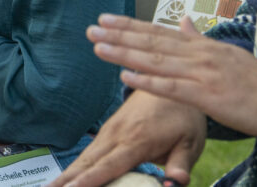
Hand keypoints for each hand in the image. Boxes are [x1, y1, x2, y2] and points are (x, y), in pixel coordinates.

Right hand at [49, 90, 205, 186]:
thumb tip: (175, 184)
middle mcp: (117, 135)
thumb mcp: (191, 141)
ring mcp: (110, 131)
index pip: (109, 165)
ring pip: (84, 157)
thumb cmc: (183, 116)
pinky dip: (75, 166)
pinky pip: (89, 152)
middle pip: (87, 162)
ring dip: (65, 174)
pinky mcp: (109, 130)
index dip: (89, 180)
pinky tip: (66, 178)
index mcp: (138, 140)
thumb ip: (181, 164)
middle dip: (66, 179)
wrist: (168, 80)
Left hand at [88, 14, 256, 138]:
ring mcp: (202, 74)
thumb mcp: (227, 54)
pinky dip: (147, 83)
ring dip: (125, 54)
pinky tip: (125, 78)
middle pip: (152, 43)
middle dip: (119, 35)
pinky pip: (172, 88)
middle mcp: (199, 55)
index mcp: (202, 46)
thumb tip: (184, 19)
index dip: (130, 25)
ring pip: (156, 62)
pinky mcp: (208, 96)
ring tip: (98, 48)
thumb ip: (200, 39)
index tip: (106, 19)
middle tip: (91, 29)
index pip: (159, 32)